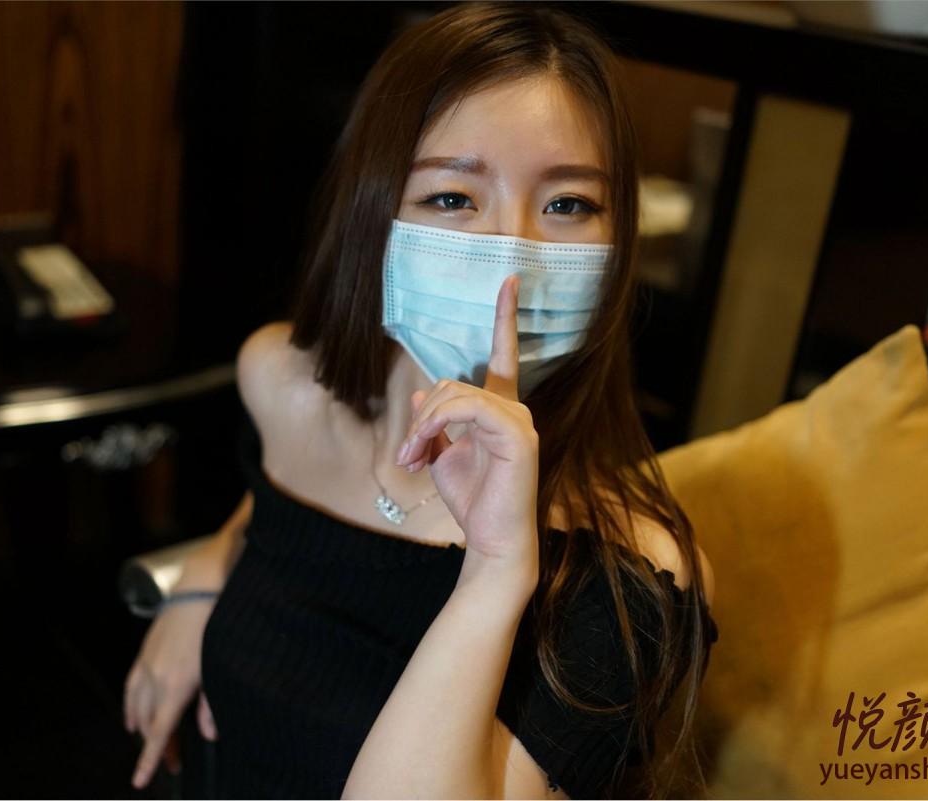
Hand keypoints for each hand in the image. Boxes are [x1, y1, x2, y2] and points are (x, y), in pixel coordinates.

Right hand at [123, 600, 218, 788]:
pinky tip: (132, 716)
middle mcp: (155, 680)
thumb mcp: (218, 670)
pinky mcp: (144, 654)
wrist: (199, 590)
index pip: (159, 734)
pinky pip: (131, 688)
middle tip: (174, 760)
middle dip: (158, 747)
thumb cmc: (214, 628)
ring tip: (150, 744)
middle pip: (149, 725)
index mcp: (175, 688)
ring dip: (143, 729)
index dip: (149, 760)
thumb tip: (208, 735)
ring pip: (137, 708)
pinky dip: (130, 707)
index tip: (141, 781)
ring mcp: (147, 666)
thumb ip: (211, 706)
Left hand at [395, 274, 539, 576]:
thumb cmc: (472, 501)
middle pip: (455, 382)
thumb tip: (423, 396)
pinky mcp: (518, 436)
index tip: (508, 280)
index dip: (505, 317)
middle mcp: (514, 409)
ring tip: (411, 460)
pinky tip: (426, 452)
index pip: (503, 354)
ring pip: (457, 394)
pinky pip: (469, 410)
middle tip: (407, 455)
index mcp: (500, 410)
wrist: (492, 541)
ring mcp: (520, 421)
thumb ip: (435, 423)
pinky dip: (439, 426)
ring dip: (425, 426)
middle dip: (423, 416)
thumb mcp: (442, 455)